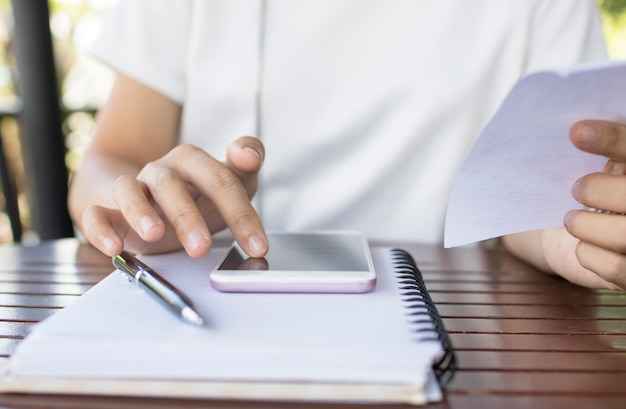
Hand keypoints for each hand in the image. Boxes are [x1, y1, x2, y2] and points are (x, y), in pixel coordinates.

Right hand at [81, 137, 267, 258]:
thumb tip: (250, 153)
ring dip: (141, 213)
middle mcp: (161, 172)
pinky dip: (100, 228)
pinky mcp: (109, 211)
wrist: (155, 201)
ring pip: (129, 191)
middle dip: (188, 217)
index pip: (220, 180)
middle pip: (172, 185)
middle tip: (202, 248)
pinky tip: (114, 246)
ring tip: (155, 235)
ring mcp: (134, 189)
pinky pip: (96, 214)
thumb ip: (245, 168)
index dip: (240, 213)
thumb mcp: (229, 183)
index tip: (257, 245)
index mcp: (193, 162)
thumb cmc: (199, 194)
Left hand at [552, 119, 625, 288]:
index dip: (613, 139)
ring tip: (572, 219)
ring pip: (625, 233)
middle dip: (598, 189)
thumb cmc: (607, 188)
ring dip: (586, 224)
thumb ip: (613, 147)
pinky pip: (616, 266)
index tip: (577, 132)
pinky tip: (584, 246)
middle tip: (577, 188)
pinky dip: (589, 254)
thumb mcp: (612, 164)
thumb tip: (582, 129)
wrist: (593, 231)